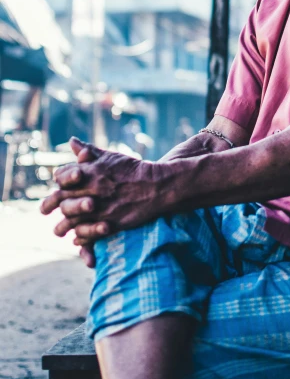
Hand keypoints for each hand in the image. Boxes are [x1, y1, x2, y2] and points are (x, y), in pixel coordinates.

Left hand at [41, 137, 165, 258]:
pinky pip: (87, 234)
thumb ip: (89, 151)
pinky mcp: (109, 224)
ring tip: (59, 230)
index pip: (61, 177)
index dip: (56, 183)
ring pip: (71, 220)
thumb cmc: (132, 169)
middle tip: (44, 211)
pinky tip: (77, 236)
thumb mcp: (110, 156)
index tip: (52, 189)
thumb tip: (73, 142)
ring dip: (62, 226)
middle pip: (61, 200)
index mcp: (90, 172)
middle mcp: (91, 190)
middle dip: (50, 206)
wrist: (156, 185)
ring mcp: (100, 209)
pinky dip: (80, 236)